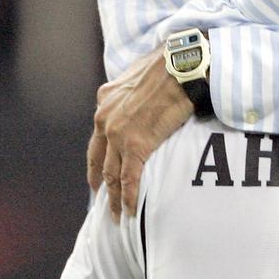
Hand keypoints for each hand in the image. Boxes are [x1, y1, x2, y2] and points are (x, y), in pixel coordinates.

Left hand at [87, 46, 192, 218]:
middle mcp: (105, 118)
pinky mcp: (136, 145)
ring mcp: (118, 133)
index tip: (99, 172)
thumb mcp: (137, 73)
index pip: (97, 137)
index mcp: (104, 100)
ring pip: (111, 174)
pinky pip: (129, 178)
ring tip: (116, 214)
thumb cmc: (168, 64)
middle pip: (99, 159)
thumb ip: (131, 90)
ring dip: (114, 197)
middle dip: (100, 182)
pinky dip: (128, 197)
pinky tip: (130, 210)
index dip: (98, 157)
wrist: (180, 64)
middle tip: (103, 199)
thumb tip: (141, 96)